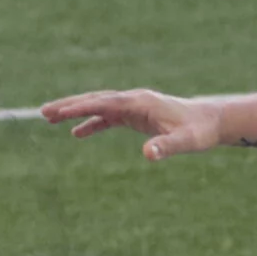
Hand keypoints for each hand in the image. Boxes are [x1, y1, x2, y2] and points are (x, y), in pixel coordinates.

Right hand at [41, 89, 222, 160]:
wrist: (212, 122)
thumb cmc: (200, 131)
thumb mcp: (186, 141)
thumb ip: (167, 147)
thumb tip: (149, 155)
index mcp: (142, 102)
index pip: (106, 103)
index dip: (83, 108)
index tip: (61, 112)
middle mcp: (135, 101)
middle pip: (97, 100)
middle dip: (70, 105)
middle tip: (44, 112)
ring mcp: (134, 107)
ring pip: (99, 106)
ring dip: (76, 112)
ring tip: (50, 118)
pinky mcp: (137, 116)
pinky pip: (109, 118)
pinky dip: (93, 123)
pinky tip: (77, 133)